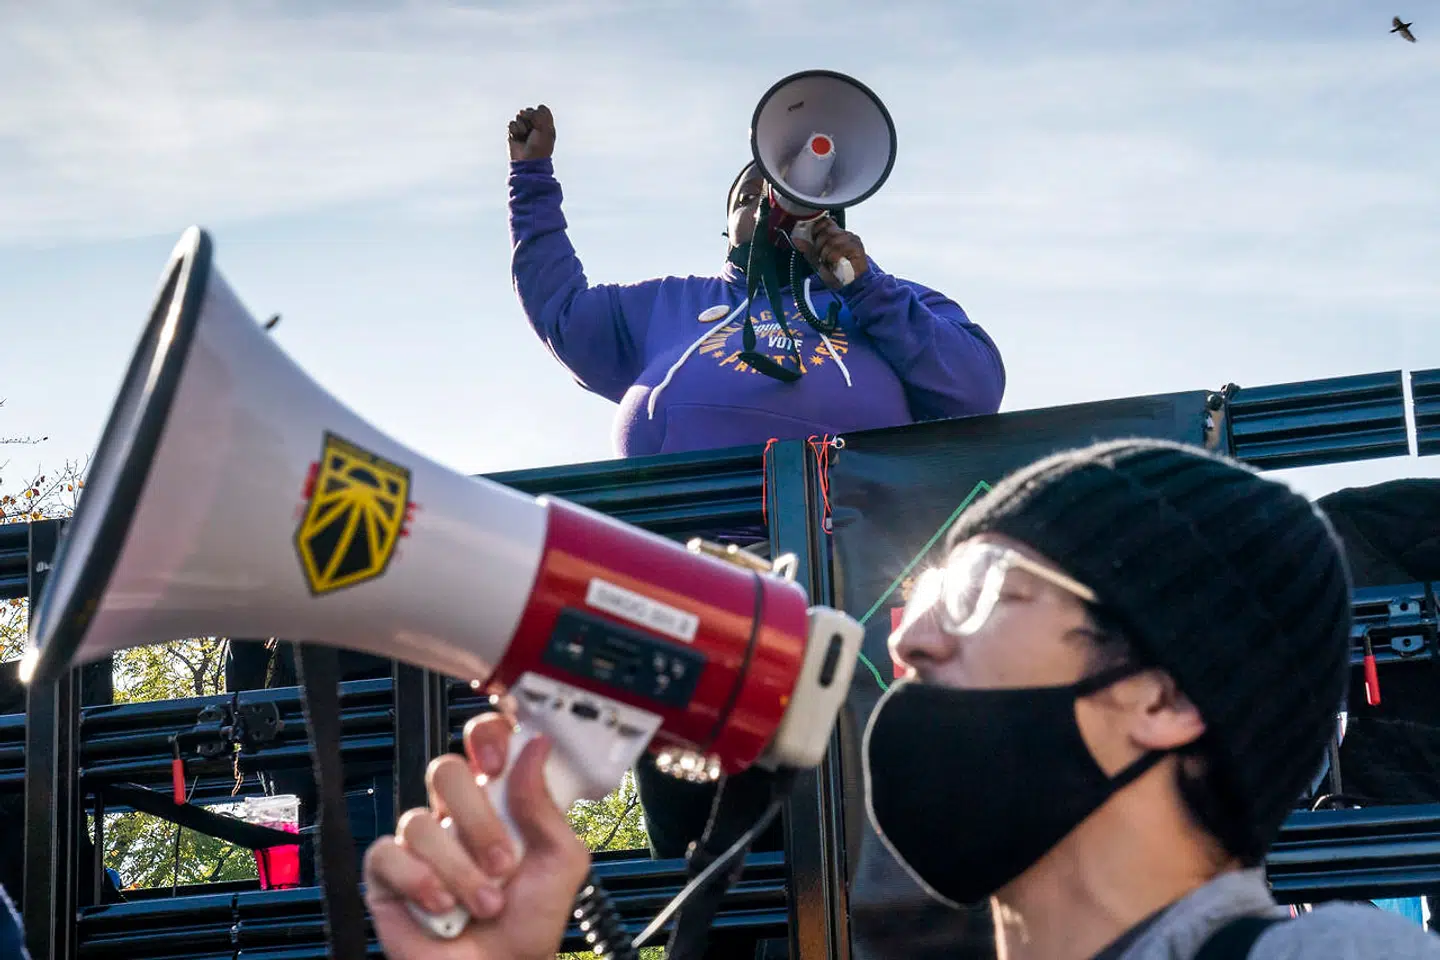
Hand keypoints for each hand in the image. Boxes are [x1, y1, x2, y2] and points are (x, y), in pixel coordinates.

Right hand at [364, 709, 591, 959]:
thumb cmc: (531, 922)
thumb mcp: (560, 862)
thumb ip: (546, 807)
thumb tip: (536, 747)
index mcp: (500, 800)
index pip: (482, 743)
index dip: (484, 738)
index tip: (497, 761)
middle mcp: (456, 815)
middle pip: (445, 771)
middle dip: (478, 821)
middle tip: (504, 862)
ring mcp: (421, 843)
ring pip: (420, 821)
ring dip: (459, 870)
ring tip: (484, 904)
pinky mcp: (388, 874)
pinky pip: (386, 853)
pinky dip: (418, 882)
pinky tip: (442, 906)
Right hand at [508, 105, 555, 161]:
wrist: (528, 162)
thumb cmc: (539, 147)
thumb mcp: (545, 129)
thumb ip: (537, 114)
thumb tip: (521, 112)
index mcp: (546, 124)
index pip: (541, 109)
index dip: (539, 115)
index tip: (541, 126)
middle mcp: (535, 125)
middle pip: (529, 110)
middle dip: (530, 120)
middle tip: (532, 132)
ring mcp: (524, 128)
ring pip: (519, 116)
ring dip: (522, 127)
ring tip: (525, 137)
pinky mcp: (514, 132)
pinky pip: (511, 123)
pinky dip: (515, 131)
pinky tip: (518, 139)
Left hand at [794, 216, 868, 289]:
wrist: (849, 285)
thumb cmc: (835, 272)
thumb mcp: (818, 260)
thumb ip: (808, 249)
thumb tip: (796, 239)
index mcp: (836, 234)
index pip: (825, 222)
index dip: (816, 229)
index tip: (813, 240)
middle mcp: (845, 234)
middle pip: (827, 231)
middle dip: (819, 245)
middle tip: (821, 256)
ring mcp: (852, 240)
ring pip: (832, 240)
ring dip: (826, 254)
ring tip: (829, 262)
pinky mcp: (857, 248)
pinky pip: (839, 249)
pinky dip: (833, 258)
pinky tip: (835, 263)